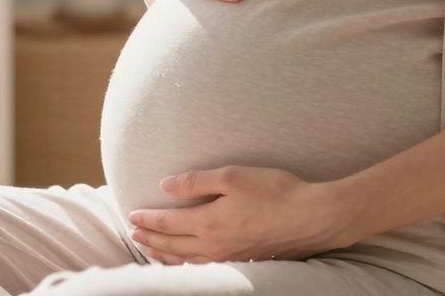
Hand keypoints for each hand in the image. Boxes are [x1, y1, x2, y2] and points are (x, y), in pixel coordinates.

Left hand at [125, 165, 345, 263]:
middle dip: (150, 239)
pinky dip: (186, 264)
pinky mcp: (244, 261)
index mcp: (209, 223)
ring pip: (187, 261)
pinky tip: (187, 260)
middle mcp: (215, 245)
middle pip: (172, 246)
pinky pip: (204, 267)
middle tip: (133, 233)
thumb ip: (196, 181)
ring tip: (151, 250)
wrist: (312, 217)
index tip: (131, 214)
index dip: (147, 219)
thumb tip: (165, 186)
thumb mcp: (232, 176)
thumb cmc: (275, 191)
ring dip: (165, 255)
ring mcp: (230, 257)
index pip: (168, 223)